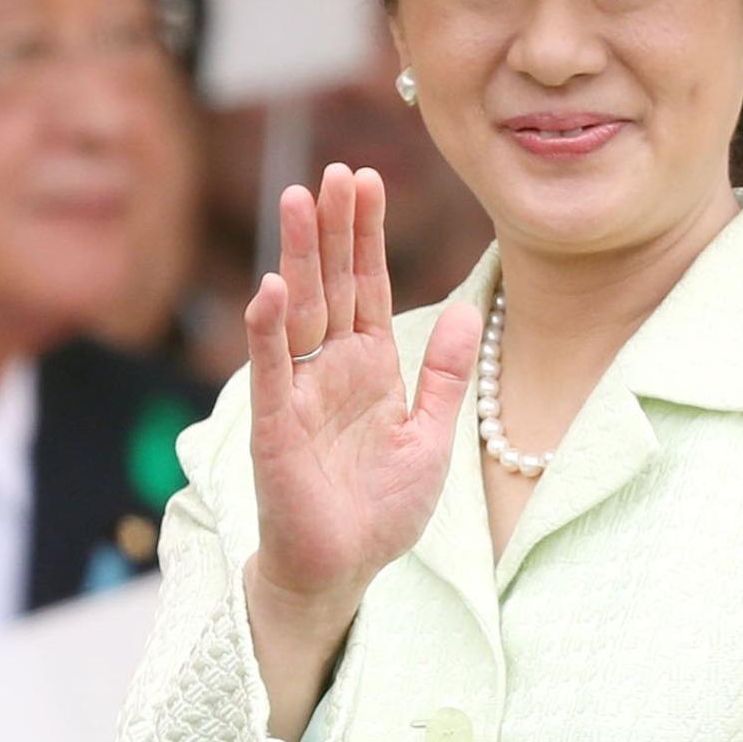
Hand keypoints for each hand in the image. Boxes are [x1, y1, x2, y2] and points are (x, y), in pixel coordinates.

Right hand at [236, 166, 479, 738]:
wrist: (342, 571)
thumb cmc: (381, 512)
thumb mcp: (431, 435)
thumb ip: (446, 375)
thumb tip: (474, 312)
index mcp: (369, 368)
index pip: (367, 287)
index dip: (366, 234)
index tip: (366, 179)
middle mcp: (330, 371)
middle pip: (330, 285)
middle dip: (332, 228)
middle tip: (333, 170)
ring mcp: (301, 395)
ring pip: (299, 312)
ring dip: (299, 256)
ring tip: (298, 200)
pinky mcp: (278, 428)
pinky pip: (273, 370)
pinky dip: (268, 330)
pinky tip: (272, 287)